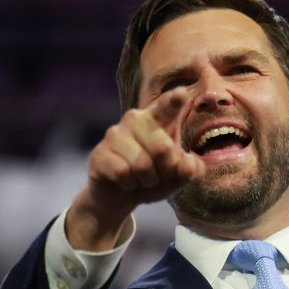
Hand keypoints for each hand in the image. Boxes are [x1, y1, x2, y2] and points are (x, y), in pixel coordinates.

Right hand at [66, 89, 206, 250]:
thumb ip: (190, 169)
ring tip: (142, 180)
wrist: (119, 194)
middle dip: (166, 171)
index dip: (174, 100)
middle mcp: (134, 119)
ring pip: (141, 164)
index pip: (167, 105)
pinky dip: (130, 185)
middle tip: (160, 176)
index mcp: (158, 118)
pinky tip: (126, 182)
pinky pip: (122, 173)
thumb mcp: (177, 175)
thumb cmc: (152, 177)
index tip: (180, 94)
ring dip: (147, 180)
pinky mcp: (99, 153)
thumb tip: (188, 165)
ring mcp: (114, 134)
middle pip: (163, 147)